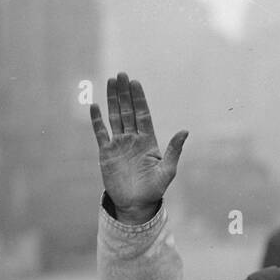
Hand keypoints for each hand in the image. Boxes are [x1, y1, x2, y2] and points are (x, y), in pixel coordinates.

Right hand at [89, 72, 187, 225]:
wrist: (136, 204)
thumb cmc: (154, 189)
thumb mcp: (167, 170)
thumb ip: (174, 150)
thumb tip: (185, 130)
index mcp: (148, 140)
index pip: (143, 114)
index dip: (139, 99)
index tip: (135, 83)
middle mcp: (133, 139)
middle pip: (127, 111)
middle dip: (124, 93)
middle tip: (121, 75)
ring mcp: (119, 144)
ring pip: (114, 117)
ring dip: (111, 100)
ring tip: (110, 82)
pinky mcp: (106, 153)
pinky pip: (100, 133)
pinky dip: (97, 121)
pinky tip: (94, 106)